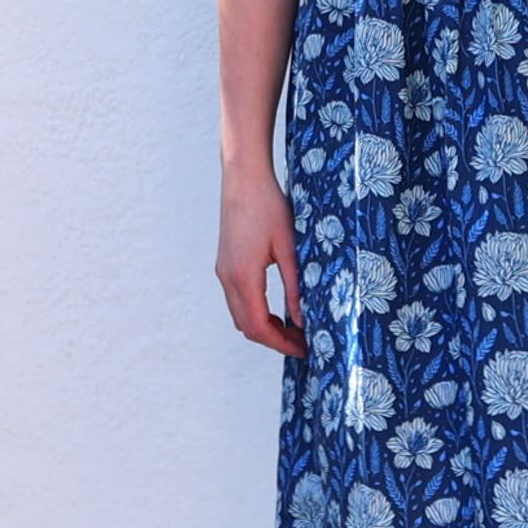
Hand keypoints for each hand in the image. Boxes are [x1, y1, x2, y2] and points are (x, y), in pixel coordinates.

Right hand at [215, 165, 306, 357]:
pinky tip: (276, 308)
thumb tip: (304, 319)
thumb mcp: (289, 247)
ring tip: (293, 327)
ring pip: (240, 315)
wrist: (243, 178)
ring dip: (264, 327)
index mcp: (243, 277)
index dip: (282, 344)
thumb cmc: (269, 207)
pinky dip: (255, 311)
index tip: (305, 349)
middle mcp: (227, 278)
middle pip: (247, 327)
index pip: (260, 327)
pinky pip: (237, 300)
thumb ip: (295, 286)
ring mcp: (223, 271)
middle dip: (274, 340)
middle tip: (303, 341)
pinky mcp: (224, 263)